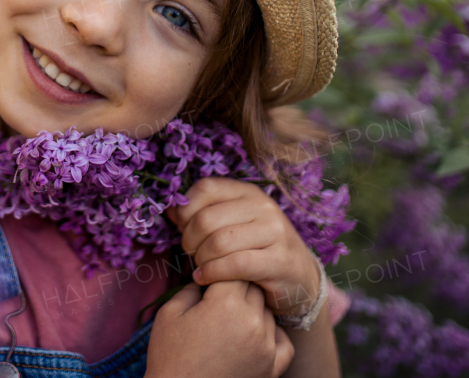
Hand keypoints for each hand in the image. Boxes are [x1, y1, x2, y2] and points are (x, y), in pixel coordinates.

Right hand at [146, 281, 293, 377]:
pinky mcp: (273, 368)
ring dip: (253, 311)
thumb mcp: (170, 313)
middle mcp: (253, 322)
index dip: (220, 273)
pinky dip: (272, 335)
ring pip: (267, 312)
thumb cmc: (170, 357)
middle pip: (253, 288)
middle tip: (217, 301)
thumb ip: (191, 288)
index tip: (209, 280)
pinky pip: (283, 341)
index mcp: (226, 304)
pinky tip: (253, 336)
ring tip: (230, 322)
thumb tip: (206, 278)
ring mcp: (266, 347)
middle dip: (236, 289)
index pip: (234, 270)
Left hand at [167, 177, 321, 316]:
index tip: (182, 228)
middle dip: (189, 240)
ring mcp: (275, 232)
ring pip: (218, 242)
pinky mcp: (280, 261)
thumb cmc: (258, 250)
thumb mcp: (233, 225)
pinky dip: (212, 274)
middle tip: (191, 254)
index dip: (185, 210)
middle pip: (206, 218)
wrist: (300, 280)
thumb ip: (202, 214)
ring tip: (200, 267)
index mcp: (248, 192)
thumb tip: (169, 210)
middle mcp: (264, 207)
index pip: (205, 188)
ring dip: (200, 259)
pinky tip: (204, 279)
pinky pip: (234, 264)